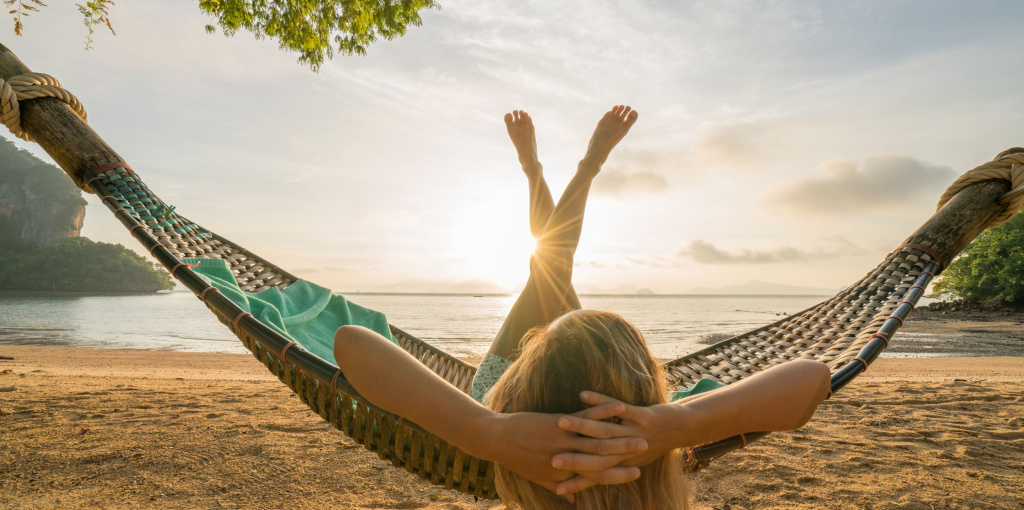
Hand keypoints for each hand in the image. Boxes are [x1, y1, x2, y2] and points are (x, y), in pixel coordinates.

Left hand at [480, 401, 647, 500]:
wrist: (496, 440)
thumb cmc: (517, 458)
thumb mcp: (538, 478)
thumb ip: (558, 487)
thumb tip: (569, 499)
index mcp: (565, 474)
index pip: (598, 477)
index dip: (619, 475)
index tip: (637, 471)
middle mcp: (568, 459)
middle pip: (604, 459)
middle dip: (628, 456)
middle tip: (648, 450)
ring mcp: (565, 441)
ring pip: (599, 440)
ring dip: (623, 437)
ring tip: (642, 434)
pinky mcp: (559, 424)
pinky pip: (586, 417)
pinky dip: (603, 411)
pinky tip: (618, 407)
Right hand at [552, 391, 685, 494]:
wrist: (682, 429)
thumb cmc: (651, 444)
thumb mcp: (631, 461)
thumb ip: (609, 469)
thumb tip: (597, 481)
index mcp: (623, 463)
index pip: (594, 475)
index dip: (574, 480)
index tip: (554, 483)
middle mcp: (628, 452)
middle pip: (595, 456)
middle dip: (571, 457)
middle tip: (550, 458)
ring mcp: (635, 433)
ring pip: (604, 431)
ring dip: (581, 426)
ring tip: (560, 422)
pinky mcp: (642, 417)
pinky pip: (618, 408)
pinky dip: (600, 402)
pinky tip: (582, 395)